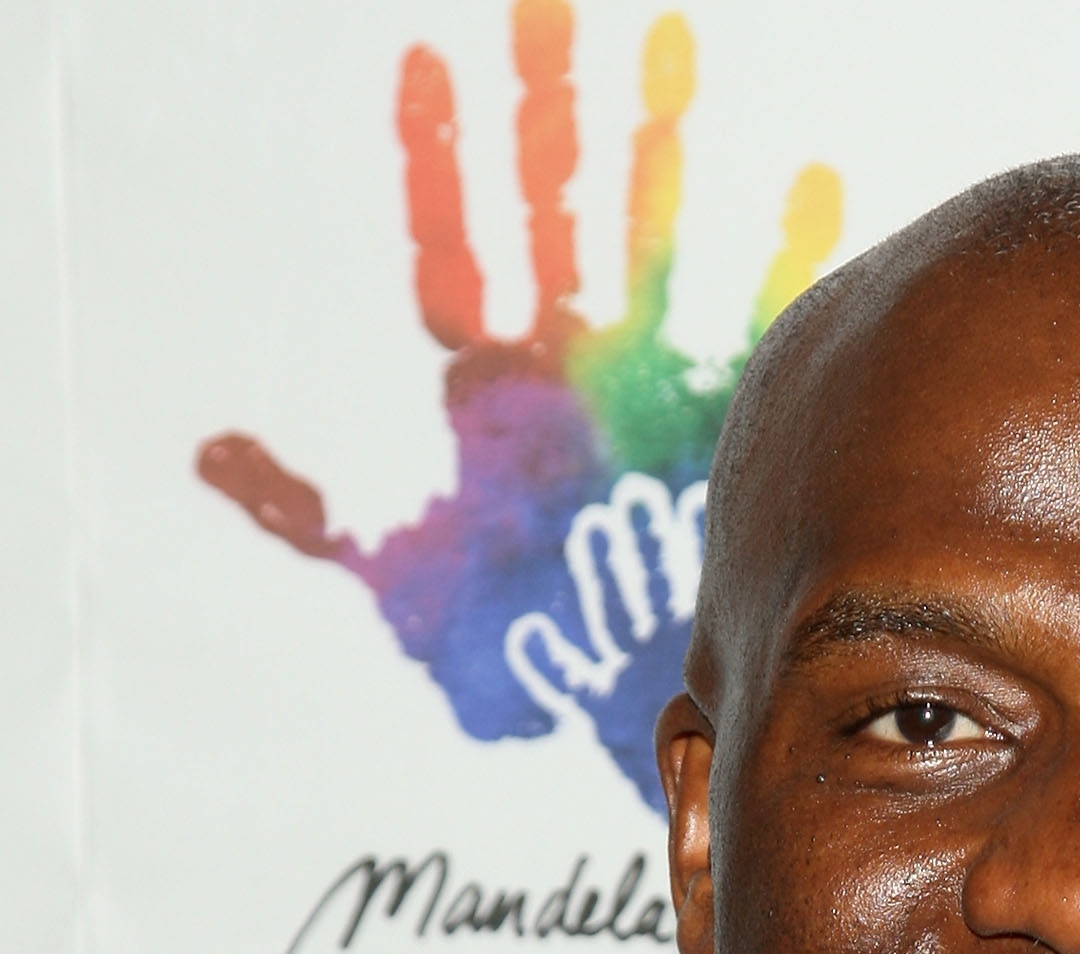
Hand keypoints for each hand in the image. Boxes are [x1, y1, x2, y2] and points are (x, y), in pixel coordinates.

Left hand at [196, 3, 840, 804]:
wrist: (602, 701)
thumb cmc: (502, 649)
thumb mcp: (394, 580)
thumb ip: (309, 514)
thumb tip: (214, 454)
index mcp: (490, 388)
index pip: (455, 247)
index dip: (441, 160)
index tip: (429, 69)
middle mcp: (566, 368)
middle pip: (550, 213)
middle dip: (546, 118)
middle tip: (543, 22)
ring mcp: (640, 384)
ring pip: (644, 241)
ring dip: (652, 154)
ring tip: (662, 60)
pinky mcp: (710, 423)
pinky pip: (746, 325)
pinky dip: (776, 255)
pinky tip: (807, 185)